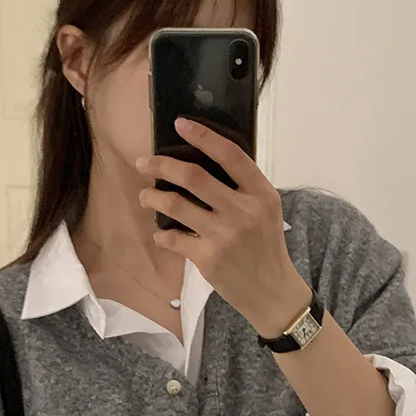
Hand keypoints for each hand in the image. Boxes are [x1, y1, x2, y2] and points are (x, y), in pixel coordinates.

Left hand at [137, 118, 311, 337]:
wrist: (272, 291)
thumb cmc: (266, 246)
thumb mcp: (266, 209)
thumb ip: (243, 187)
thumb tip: (205, 160)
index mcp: (261, 193)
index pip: (230, 155)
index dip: (203, 136)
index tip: (180, 124)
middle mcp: (243, 211)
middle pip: (194, 177)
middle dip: (162, 165)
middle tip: (143, 162)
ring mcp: (224, 235)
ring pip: (176, 205)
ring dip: (152, 197)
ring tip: (145, 196)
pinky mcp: (208, 258)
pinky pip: (173, 238)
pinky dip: (162, 234)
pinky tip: (162, 233)